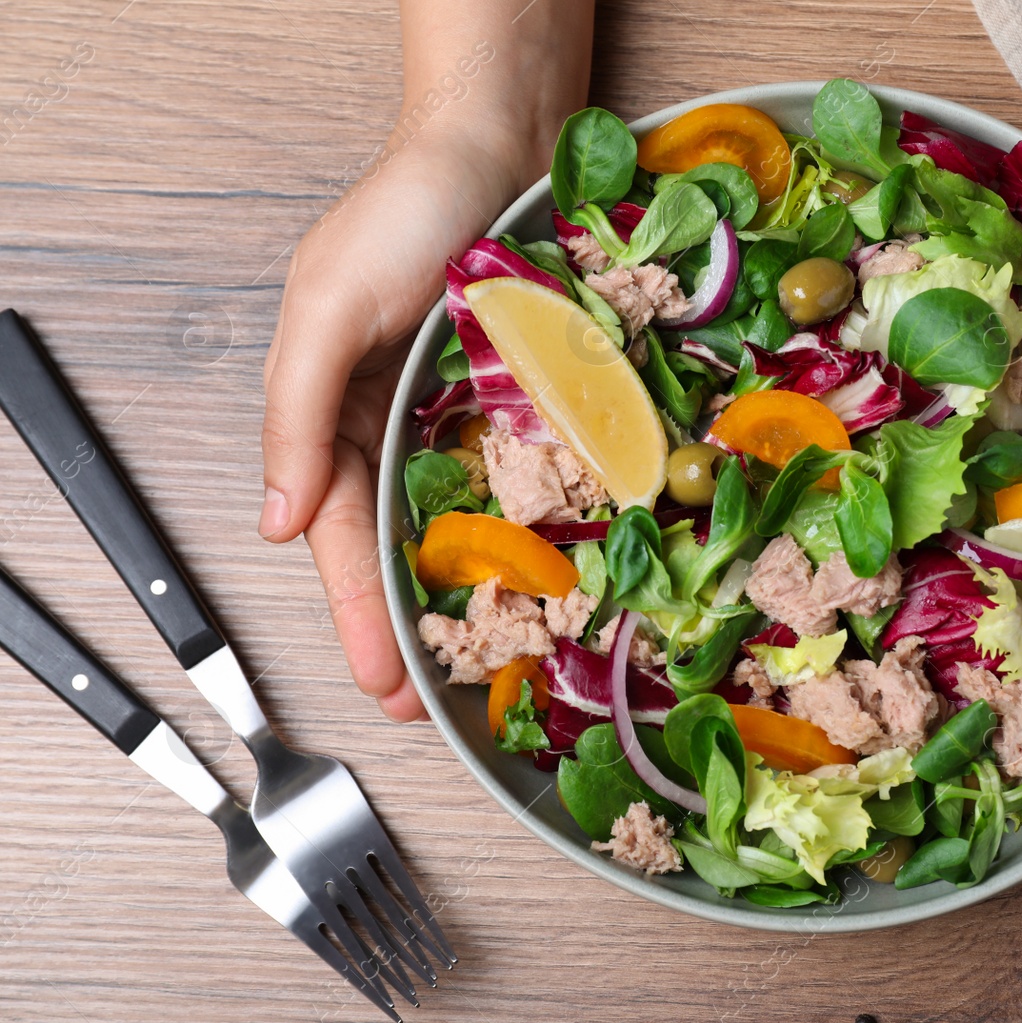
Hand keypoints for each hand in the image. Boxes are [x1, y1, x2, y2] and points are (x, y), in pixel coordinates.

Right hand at [258, 0, 592, 720]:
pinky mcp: (530, 393)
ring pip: (467, 519)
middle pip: (404, 543)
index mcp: (337, 412)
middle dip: (419, 622)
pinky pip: (531, 473)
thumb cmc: (406, 212)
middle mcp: (402, 421)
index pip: (339, 535)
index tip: (382, 685)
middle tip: (445, 699)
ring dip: (481, 588)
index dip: (358, 611)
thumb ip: (297, 415)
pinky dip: (538, 523)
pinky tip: (559, 568)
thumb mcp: (330, 308)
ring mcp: (469, 411)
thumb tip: (278, 526)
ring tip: (502, 656)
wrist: (505, 141)